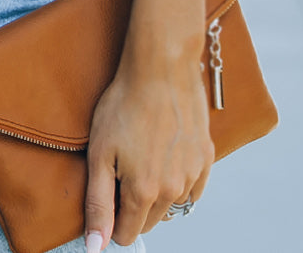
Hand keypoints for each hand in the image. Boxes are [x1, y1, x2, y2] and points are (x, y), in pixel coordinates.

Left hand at [83, 55, 213, 249]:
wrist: (160, 67)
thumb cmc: (124, 104)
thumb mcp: (99, 153)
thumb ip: (98, 204)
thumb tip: (96, 247)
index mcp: (144, 193)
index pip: (127, 234)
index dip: (112, 219)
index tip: (108, 191)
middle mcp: (173, 190)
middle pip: (150, 221)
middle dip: (133, 206)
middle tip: (122, 168)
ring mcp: (193, 174)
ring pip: (171, 205)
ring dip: (156, 192)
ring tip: (142, 155)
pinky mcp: (206, 158)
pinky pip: (192, 188)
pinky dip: (178, 181)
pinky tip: (165, 156)